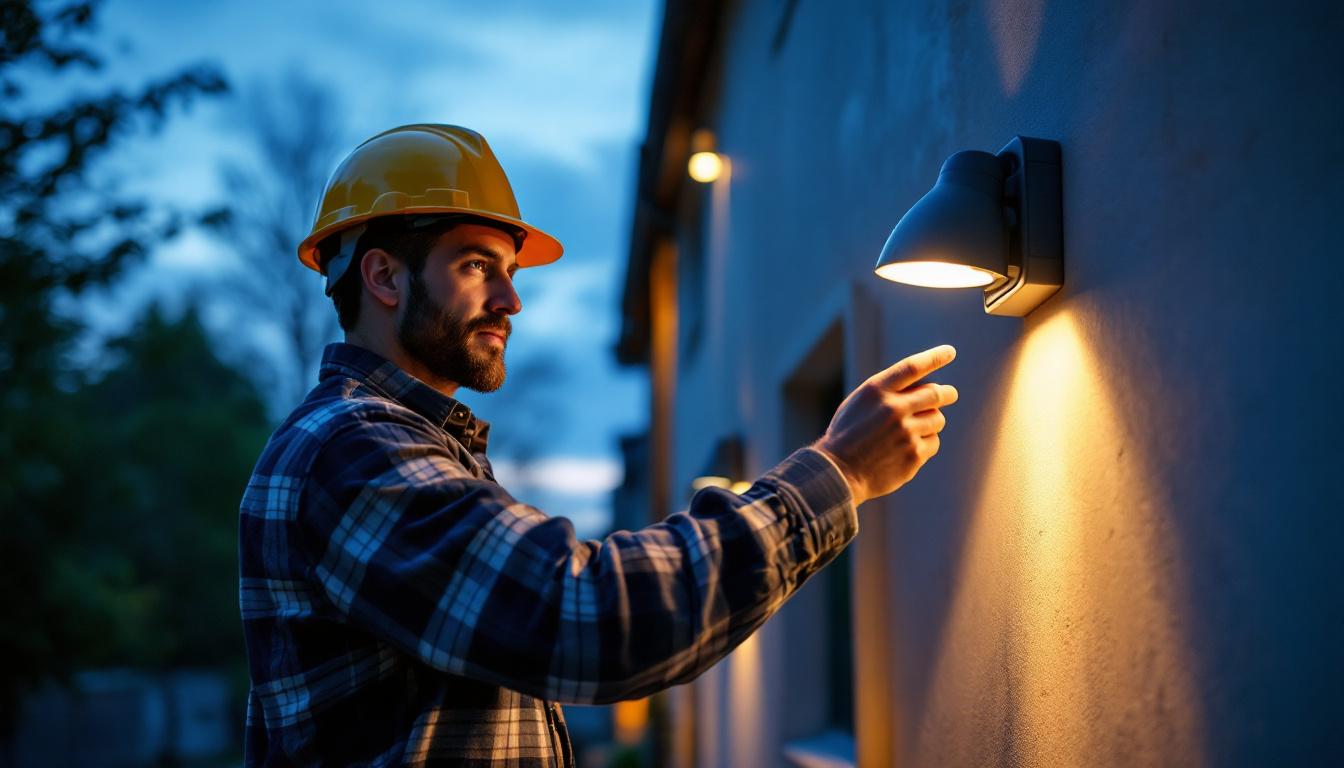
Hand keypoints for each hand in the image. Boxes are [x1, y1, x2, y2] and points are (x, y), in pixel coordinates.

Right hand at [813, 345, 959, 505]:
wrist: (838, 473)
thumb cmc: (848, 434)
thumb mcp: (859, 404)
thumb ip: (888, 392)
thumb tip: (928, 387)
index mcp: (875, 391)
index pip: (912, 367)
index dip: (934, 357)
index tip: (950, 352)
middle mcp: (893, 409)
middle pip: (935, 393)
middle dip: (946, 393)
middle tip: (950, 394)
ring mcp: (905, 433)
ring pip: (937, 419)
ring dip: (931, 421)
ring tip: (913, 430)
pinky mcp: (914, 455)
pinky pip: (933, 443)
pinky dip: (925, 444)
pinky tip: (906, 449)